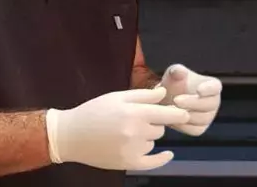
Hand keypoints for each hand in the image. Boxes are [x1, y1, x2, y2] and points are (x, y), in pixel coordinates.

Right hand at [45, 87, 189, 170]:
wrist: (70, 135)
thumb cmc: (94, 111)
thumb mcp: (118, 97)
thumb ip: (144, 95)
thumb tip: (165, 93)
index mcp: (135, 113)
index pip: (168, 114)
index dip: (179, 113)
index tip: (186, 113)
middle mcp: (136, 132)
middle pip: (161, 128)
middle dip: (155, 123)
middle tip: (137, 120)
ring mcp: (132, 149)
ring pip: (154, 142)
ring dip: (148, 137)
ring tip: (127, 132)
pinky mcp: (127, 163)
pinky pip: (152, 162)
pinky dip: (161, 159)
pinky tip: (169, 155)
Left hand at [157, 64, 221, 136]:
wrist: (167, 100)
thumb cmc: (174, 84)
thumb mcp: (174, 74)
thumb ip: (176, 71)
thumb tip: (179, 71)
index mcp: (213, 86)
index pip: (215, 88)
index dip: (209, 89)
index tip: (199, 89)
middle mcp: (214, 102)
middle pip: (209, 105)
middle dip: (192, 103)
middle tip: (176, 100)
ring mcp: (208, 117)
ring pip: (201, 119)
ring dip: (186, 114)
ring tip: (170, 108)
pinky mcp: (200, 128)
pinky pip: (194, 129)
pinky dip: (182, 125)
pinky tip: (172, 118)